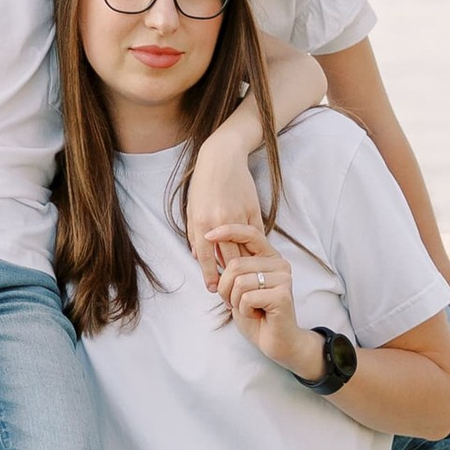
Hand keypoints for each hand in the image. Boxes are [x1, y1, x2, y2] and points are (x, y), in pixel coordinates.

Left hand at [185, 140, 264, 286]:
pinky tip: (256, 258)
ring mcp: (239, 216)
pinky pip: (256, 235)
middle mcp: (221, 222)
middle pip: (230, 258)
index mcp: (203, 222)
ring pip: (245, 249)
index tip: (214, 289)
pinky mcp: (253, 210)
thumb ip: (195, 233)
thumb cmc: (203, 184)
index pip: (207, 257)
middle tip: (232, 291)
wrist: (222, 158)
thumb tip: (198, 256)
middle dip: (231, 277)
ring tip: (246, 279)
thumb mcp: (192, 208)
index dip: (211, 275)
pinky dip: (255, 248)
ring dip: (245, 266)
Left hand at [213, 231, 318, 377]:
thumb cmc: (257, 314)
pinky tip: (257, 315)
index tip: (208, 235)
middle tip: (234, 302)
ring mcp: (283, 279)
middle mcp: (280, 264)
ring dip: (234, 301)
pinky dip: (244, 311)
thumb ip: (234, 267)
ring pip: (239, 282)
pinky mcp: (282, 295)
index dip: (228, 231)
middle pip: (235, 264)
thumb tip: (212, 243)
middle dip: (225, 288)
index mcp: (270, 258)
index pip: (250, 233)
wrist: (277, 342)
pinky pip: (247, 298)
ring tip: (248, 309)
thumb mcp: (240, 286)